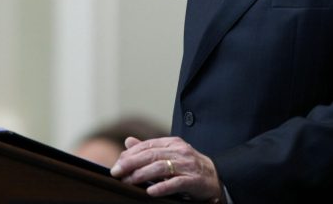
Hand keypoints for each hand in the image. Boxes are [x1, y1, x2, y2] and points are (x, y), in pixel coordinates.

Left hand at [110, 136, 224, 202]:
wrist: (216, 177)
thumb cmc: (189, 166)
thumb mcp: (169, 154)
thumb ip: (149, 149)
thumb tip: (128, 142)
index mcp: (172, 143)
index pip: (147, 145)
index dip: (130, 154)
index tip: (117, 164)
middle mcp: (180, 151)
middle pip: (151, 155)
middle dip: (131, 163)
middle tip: (116, 172)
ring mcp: (187, 165)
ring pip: (161, 167)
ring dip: (142, 175)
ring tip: (129, 181)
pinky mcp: (194, 180)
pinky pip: (176, 182)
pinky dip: (162, 187)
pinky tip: (150, 191)